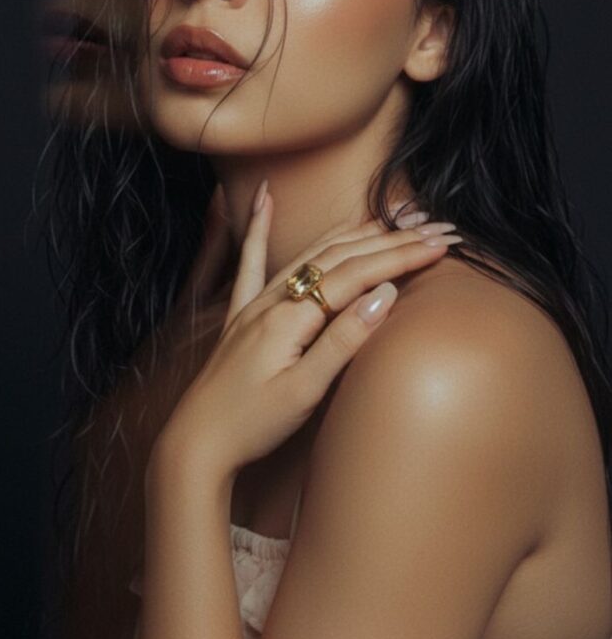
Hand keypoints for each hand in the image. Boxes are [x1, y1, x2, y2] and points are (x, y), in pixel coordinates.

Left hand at [154, 183, 460, 479]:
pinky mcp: (242, 313)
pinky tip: (265, 195)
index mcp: (291, 317)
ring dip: (355, 232)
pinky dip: (260, 224)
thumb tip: (385, 294)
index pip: (358, 274)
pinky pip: (252, 258)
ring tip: (394, 216)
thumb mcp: (304, 392)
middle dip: (393, 239)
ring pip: (312, 253)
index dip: (402, 256)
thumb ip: (343, 340)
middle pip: (341, 256)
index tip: (442, 243)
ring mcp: (256, 303)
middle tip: (437, 227)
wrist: (195, 443)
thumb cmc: (252, 424)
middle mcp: (273, 299)